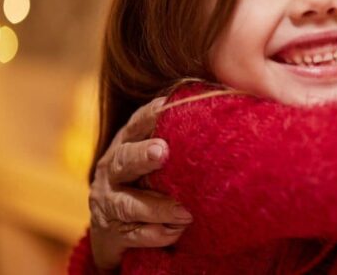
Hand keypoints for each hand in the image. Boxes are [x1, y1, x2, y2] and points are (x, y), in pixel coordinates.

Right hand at [88, 98, 190, 269]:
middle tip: (162, 151)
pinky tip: (176, 233)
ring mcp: (108, 203)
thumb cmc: (148, 183)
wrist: (114, 231)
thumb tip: (228, 101)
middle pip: (124, 160)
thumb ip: (181, 137)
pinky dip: (158, 234)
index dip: (150, 115)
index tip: (166, 106)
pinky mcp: (112, 234)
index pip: (136, 125)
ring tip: (185, 212)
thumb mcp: (156, 158)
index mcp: (125, 144)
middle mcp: (111, 170)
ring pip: (129, 204)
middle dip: (142, 155)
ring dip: (158, 207)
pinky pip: (136, 235)